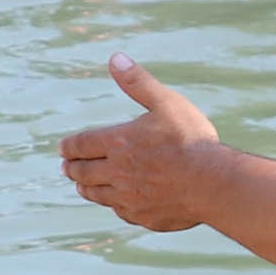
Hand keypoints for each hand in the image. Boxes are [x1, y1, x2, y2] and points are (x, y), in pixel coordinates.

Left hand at [63, 57, 225, 233]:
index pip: (82, 144)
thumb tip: (115, 58)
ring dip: (87, 188)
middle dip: (73, 168)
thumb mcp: (166, 102)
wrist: (212, 183)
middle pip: (84, 172)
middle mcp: (117, 172)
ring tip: (82, 186)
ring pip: (98, 194)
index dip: (69, 146)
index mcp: (119, 142)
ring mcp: (129, 196)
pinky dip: (114, 205)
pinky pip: (121, 211)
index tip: (63, 148)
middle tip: (67, 167)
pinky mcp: (143, 215)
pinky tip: (117, 203)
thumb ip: (138, 82)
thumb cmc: (191, 140)